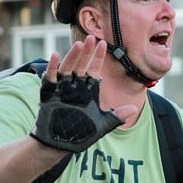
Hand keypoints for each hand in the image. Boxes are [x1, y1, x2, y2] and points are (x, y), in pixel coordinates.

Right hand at [30, 36, 121, 152]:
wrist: (60, 145)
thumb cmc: (81, 135)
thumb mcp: (102, 125)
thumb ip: (117, 116)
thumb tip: (134, 109)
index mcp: (88, 91)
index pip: (94, 70)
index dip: (98, 58)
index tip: (104, 44)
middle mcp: (75, 87)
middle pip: (81, 65)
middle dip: (87, 52)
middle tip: (92, 38)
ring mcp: (61, 89)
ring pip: (67, 68)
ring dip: (73, 56)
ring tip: (79, 45)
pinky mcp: (49, 94)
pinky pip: (50, 78)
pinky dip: (52, 67)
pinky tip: (55, 55)